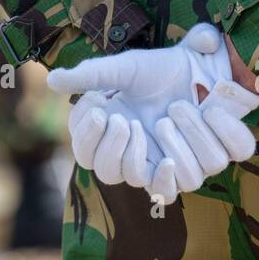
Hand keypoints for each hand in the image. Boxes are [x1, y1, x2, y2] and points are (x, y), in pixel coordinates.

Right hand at [47, 25, 258, 201]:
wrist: (205, 70)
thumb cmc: (161, 70)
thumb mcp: (126, 67)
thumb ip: (92, 74)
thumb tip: (53, 81)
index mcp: (111, 133)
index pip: (86, 153)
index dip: (86, 136)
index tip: (99, 107)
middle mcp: (132, 153)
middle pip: (108, 174)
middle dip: (112, 147)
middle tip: (123, 119)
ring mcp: (158, 163)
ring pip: (138, 180)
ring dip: (141, 152)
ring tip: (155, 120)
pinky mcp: (185, 168)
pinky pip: (170, 192)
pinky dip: (164, 180)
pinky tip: (167, 160)